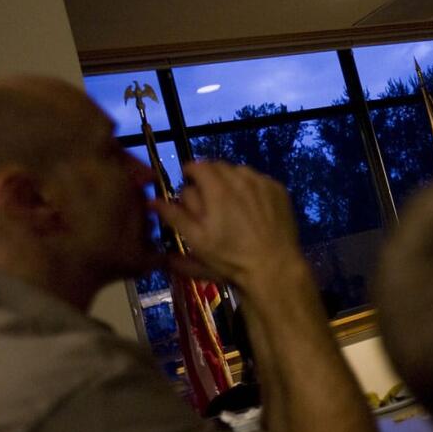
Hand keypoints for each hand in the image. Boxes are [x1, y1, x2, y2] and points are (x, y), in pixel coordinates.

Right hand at [151, 162, 305, 296]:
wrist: (274, 266)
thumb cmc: (231, 257)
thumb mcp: (197, 240)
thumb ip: (175, 216)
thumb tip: (153, 201)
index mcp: (218, 188)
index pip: (198, 165)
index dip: (189, 172)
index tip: (187, 183)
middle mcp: (242, 179)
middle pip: (219, 166)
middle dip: (209, 176)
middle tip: (206, 196)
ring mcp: (263, 183)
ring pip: (240, 171)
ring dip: (230, 180)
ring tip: (228, 201)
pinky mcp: (279, 190)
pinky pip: (259, 180)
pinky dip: (251, 187)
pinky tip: (250, 206)